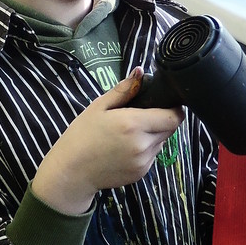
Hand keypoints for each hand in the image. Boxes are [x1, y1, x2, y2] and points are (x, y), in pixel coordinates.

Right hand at [31, 70, 183, 214]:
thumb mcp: (99, 106)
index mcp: (134, 124)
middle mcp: (143, 144)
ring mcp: (143, 161)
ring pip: (162, 142)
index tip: (165, 103)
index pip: (173, 117)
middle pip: (170, 129)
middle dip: (162, 120)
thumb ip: (123, 89)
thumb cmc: (82, 135)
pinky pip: (152, 156)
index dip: (173, 109)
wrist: (72, 171)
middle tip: (141, 116)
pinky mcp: (141, 173)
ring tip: (130, 133)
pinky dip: (145, 149)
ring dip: (154, 135)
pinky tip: (125, 148)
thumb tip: (140, 71)